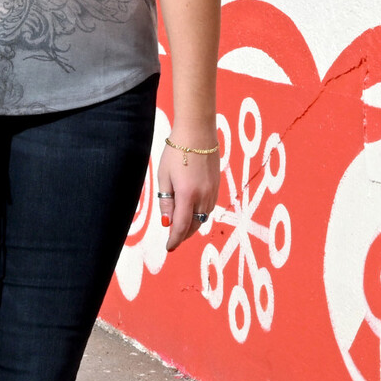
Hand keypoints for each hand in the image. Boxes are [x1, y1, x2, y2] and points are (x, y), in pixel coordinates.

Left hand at [157, 133, 220, 251]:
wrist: (197, 132)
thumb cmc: (176, 152)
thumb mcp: (164, 177)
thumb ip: (166, 201)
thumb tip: (167, 222)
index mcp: (187, 194)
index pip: (181, 226)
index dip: (174, 240)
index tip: (169, 248)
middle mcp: (203, 196)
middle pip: (194, 226)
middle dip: (183, 236)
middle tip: (173, 240)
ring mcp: (212, 191)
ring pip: (203, 219)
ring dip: (192, 227)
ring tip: (181, 229)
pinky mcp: (217, 186)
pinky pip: (209, 208)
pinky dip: (200, 216)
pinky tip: (192, 214)